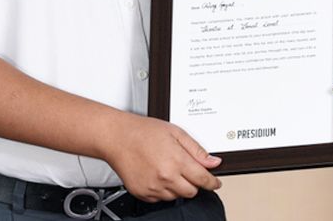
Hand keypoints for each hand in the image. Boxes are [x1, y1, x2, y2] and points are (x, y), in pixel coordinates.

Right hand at [103, 113, 221, 201]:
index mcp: (176, 161)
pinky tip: (158, 175)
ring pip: (176, 197)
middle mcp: (165, 177)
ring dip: (178, 187)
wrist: (117, 138)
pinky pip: (160, 199)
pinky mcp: (142, 194)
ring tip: (168, 169)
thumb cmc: (144, 132)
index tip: (215, 183)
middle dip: (194, 183)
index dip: (212, 182)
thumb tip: (213, 161)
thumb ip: (196, 150)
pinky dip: (163, 190)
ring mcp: (153, 188)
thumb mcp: (176, 133)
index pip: (203, 179)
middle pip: (192, 192)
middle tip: (188, 171)